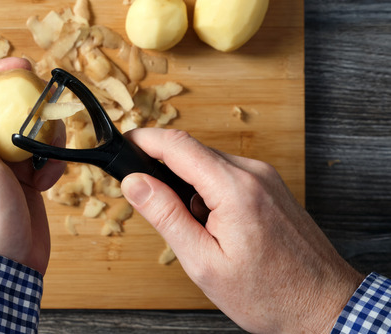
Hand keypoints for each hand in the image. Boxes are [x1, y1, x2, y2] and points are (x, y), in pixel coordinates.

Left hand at [0, 57, 65, 273]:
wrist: (8, 262)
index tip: (18, 65)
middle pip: (1, 109)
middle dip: (25, 101)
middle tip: (46, 92)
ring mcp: (0, 167)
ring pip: (26, 131)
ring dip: (43, 137)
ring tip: (48, 152)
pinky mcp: (23, 181)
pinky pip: (41, 157)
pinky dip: (50, 164)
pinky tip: (47, 182)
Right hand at [121, 128, 363, 332]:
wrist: (324, 306)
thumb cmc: (267, 294)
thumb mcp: (203, 262)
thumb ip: (166, 215)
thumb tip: (134, 182)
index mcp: (235, 189)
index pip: (177, 145)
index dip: (143, 140)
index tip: (121, 145)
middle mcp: (253, 173)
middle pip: (191, 150)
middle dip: (162, 169)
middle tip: (149, 204)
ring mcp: (266, 177)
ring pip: (208, 163)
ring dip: (187, 184)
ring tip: (192, 230)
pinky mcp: (271, 186)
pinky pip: (227, 174)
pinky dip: (208, 191)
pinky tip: (214, 226)